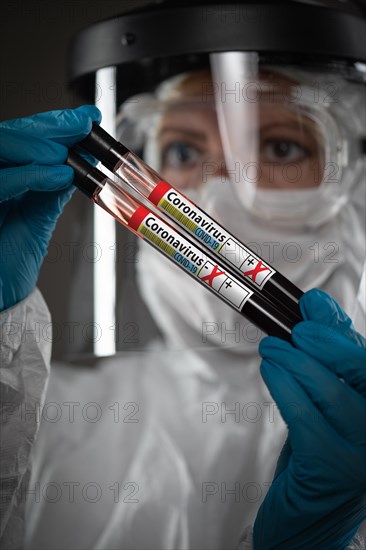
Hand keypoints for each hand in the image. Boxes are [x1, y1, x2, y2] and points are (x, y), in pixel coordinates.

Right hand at [0, 106, 100, 310]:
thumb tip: (75, 165)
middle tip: (81, 125)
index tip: (87, 119)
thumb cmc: (9, 264)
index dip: (54, 124)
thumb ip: (48, 192)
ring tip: (66, 152)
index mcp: (4, 178)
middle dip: (48, 126)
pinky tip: (57, 174)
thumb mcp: (36, 222)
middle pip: (9, 134)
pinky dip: (29, 174)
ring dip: (35, 145)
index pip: (25, 139)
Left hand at [253, 289, 365, 549]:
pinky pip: (306, 417)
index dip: (339, 327)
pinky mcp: (333, 468)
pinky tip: (271, 373)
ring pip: (331, 391)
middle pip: (362, 371)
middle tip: (293, 331)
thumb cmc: (322, 452)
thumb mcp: (330, 402)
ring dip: (293, 363)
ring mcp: (364, 454)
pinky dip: (284, 387)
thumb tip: (317, 309)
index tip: (314, 304)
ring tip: (271, 351)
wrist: (310, 515)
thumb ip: (329, 358)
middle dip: (323, 342)